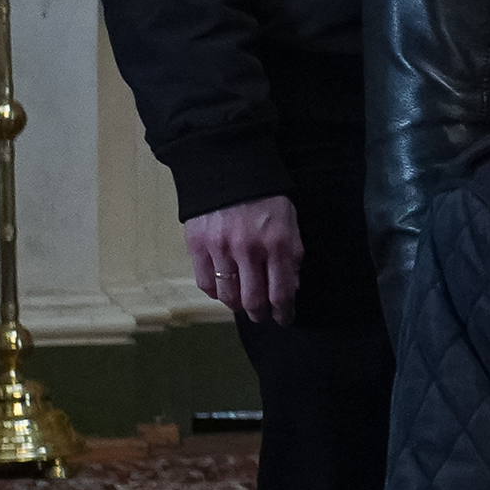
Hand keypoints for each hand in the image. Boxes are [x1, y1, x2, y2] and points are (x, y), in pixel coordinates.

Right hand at [183, 197, 301, 325]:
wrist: (229, 170)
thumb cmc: (266, 198)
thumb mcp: (291, 223)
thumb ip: (293, 256)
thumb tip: (291, 288)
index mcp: (278, 244)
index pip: (282, 292)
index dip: (284, 312)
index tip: (285, 319)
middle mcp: (249, 250)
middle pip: (253, 300)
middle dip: (260, 315)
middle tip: (263, 317)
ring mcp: (220, 249)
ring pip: (228, 295)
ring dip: (237, 306)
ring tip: (243, 305)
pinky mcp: (197, 246)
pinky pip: (205, 282)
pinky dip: (215, 293)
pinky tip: (223, 291)